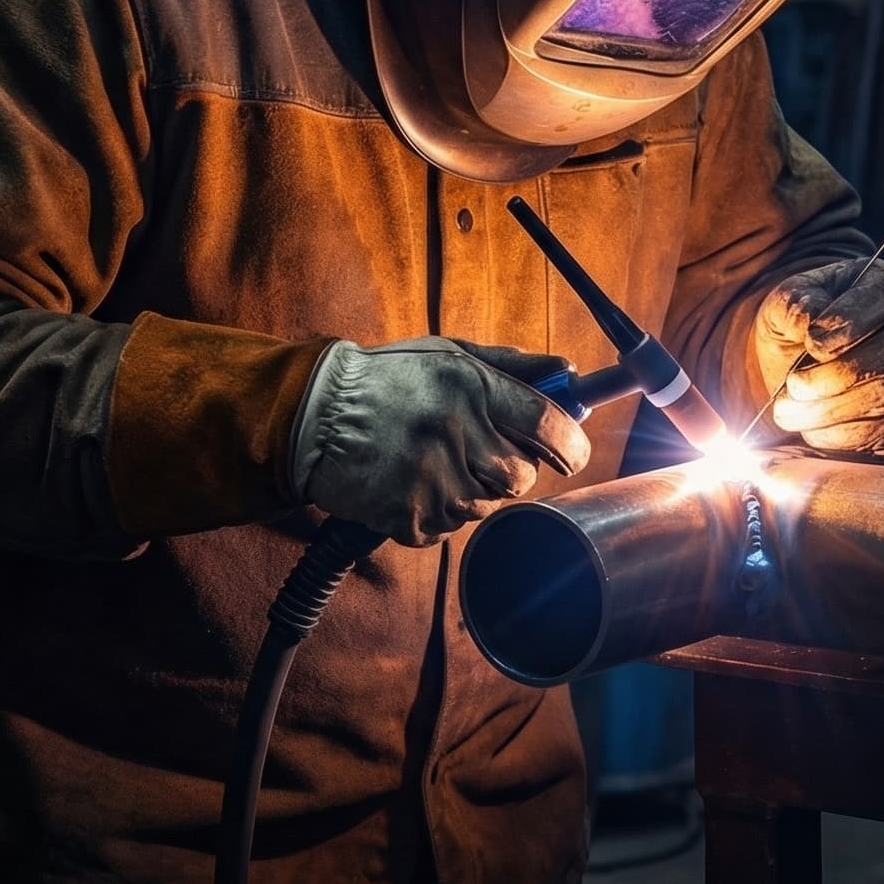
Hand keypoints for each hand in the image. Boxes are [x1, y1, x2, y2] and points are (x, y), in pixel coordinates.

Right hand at [290, 338, 590, 545]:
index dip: (571, 445)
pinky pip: (448, 529)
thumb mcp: (449, 354)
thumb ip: (513, 365)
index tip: (571, 451)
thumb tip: (568, 372)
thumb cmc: (388, 379)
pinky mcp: (410, 517)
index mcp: (471, 387)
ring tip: (433, 461)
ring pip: (486, 507)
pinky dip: (437, 511)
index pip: (549, 426)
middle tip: (479, 450)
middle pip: (521, 477)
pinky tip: (410, 481)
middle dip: (510, 468)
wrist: (313, 416)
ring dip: (472, 491)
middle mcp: (456, 433)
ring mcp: (431, 481)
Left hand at [753, 258, 883, 455]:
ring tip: (789, 409)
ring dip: (833, 409)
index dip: (851, 321)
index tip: (811, 341)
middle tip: (794, 384)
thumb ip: (792, 304)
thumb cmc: (798, 325)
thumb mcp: (785, 303)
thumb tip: (809, 320)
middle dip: (838, 375)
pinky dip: (844, 435)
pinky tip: (811, 428)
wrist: (801, 363)